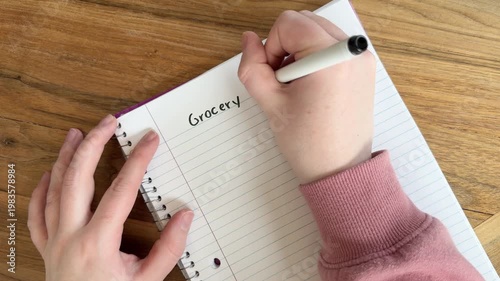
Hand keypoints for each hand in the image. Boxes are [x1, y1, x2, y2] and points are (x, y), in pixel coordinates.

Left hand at [28, 115, 193, 280]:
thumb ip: (169, 248)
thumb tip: (184, 216)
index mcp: (97, 243)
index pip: (121, 189)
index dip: (137, 160)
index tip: (149, 140)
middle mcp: (70, 235)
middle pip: (77, 177)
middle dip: (93, 143)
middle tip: (108, 122)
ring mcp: (54, 240)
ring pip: (54, 188)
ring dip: (65, 157)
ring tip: (75, 134)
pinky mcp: (47, 247)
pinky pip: (37, 212)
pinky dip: (42, 189)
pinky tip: (49, 174)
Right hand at [238, 10, 375, 183]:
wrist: (339, 170)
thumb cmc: (310, 144)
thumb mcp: (271, 103)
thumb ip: (253, 66)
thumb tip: (249, 40)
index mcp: (332, 58)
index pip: (289, 23)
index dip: (273, 47)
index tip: (276, 76)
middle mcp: (353, 51)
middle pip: (305, 21)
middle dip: (287, 46)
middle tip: (285, 81)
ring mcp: (362, 59)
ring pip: (318, 31)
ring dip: (301, 51)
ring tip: (299, 86)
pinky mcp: (363, 68)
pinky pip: (333, 46)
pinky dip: (316, 57)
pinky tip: (312, 86)